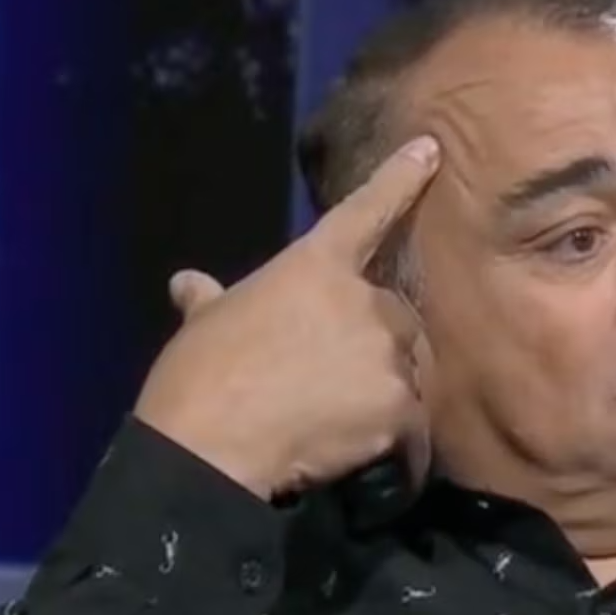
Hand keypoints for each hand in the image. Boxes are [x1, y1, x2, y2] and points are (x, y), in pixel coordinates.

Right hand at [133, 137, 439, 499]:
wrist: (208, 448)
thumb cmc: (199, 376)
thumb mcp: (203, 327)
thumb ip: (208, 300)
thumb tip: (185, 282)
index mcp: (316, 266)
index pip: (366, 211)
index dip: (400, 179)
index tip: (430, 150)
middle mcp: (365, 301)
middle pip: (397, 319)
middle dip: (375, 347)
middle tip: (331, 384)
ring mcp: (386, 354)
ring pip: (406, 375)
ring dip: (383, 397)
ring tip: (338, 427)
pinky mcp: (399, 409)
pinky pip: (413, 434)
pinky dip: (397, 451)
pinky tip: (366, 463)